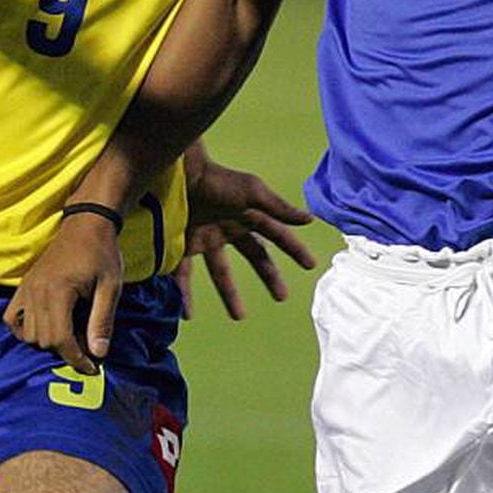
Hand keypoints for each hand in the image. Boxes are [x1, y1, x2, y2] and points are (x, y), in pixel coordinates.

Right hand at [4, 210, 123, 375]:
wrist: (87, 224)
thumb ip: (102, 320)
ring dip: (47, 341)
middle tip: (86, 346)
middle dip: (65, 350)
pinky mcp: (23, 286)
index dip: (76, 359)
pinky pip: (12, 319)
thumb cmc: (102, 254)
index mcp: (59, 291)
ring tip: (70, 335)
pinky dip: (24, 329)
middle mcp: (36, 291)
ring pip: (27, 334)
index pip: (60, 339)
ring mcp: (26, 289)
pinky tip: (43, 327)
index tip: (92, 367)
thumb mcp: (111, 286)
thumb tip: (98, 354)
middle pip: (43, 340)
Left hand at [180, 156, 315, 320]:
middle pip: (254, 256)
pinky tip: (188, 313)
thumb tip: (309, 220)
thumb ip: (279, 209)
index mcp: (249, 215)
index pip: (277, 235)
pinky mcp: (183, 245)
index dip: (294, 249)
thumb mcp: (253, 193)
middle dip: (269, 276)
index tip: (311, 265)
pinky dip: (185, 293)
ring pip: (221, 272)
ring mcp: (206, 237)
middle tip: (282, 297)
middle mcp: (229, 228)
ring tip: (239, 316)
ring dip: (230, 295)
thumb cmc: (219, 181)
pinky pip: (184, 274)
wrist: (182, 175)